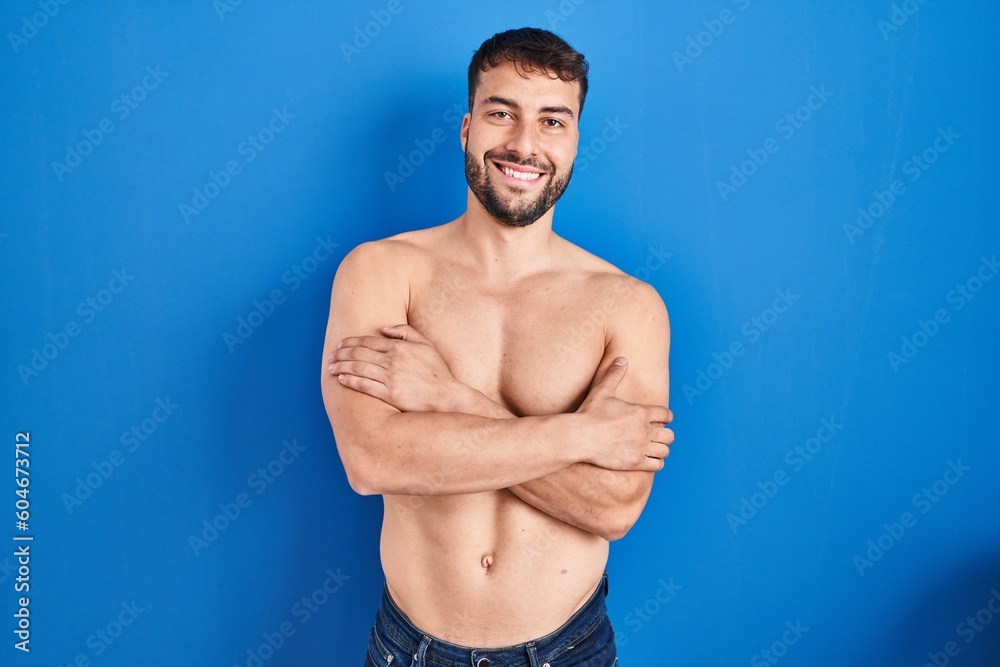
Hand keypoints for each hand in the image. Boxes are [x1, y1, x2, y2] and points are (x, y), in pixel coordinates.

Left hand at [329, 324, 461, 411]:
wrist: (445, 396)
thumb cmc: (437, 370)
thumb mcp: (425, 344)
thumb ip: (404, 332)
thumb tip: (383, 328)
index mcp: (399, 347)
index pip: (367, 342)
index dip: (350, 342)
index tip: (340, 345)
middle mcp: (392, 361)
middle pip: (358, 354)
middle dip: (341, 354)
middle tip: (331, 355)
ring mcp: (389, 378)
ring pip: (357, 369)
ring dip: (341, 366)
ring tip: (331, 367)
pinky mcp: (389, 394)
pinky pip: (364, 385)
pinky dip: (350, 381)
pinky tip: (341, 379)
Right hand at [576, 358, 673, 471]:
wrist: (579, 437)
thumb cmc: (590, 414)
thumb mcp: (602, 391)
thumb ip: (614, 375)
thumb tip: (622, 359)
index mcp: (641, 412)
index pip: (666, 414)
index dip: (666, 417)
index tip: (662, 419)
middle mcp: (645, 430)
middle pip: (670, 434)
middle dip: (665, 434)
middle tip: (657, 435)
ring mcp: (641, 447)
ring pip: (665, 450)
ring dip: (661, 449)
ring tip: (653, 448)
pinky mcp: (635, 462)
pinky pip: (657, 465)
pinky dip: (656, 462)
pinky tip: (648, 460)